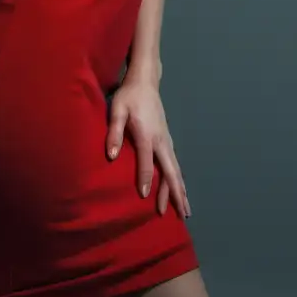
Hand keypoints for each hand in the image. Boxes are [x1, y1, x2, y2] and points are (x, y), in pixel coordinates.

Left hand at [106, 78, 190, 218]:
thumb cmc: (128, 96)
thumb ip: (114, 132)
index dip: (145, 180)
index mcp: (147, 135)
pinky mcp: (167, 139)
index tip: (145, 198)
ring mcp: (167, 140)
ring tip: (185, 210)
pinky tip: (180, 189)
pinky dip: (179, 179)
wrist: (145, 82)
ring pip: (176, 170)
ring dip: (181, 190)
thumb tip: (111, 156)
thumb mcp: (117, 110)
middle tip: (180, 214)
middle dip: (176, 194)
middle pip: (171, 171)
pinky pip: (175, 164)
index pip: (147, 162)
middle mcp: (161, 140)